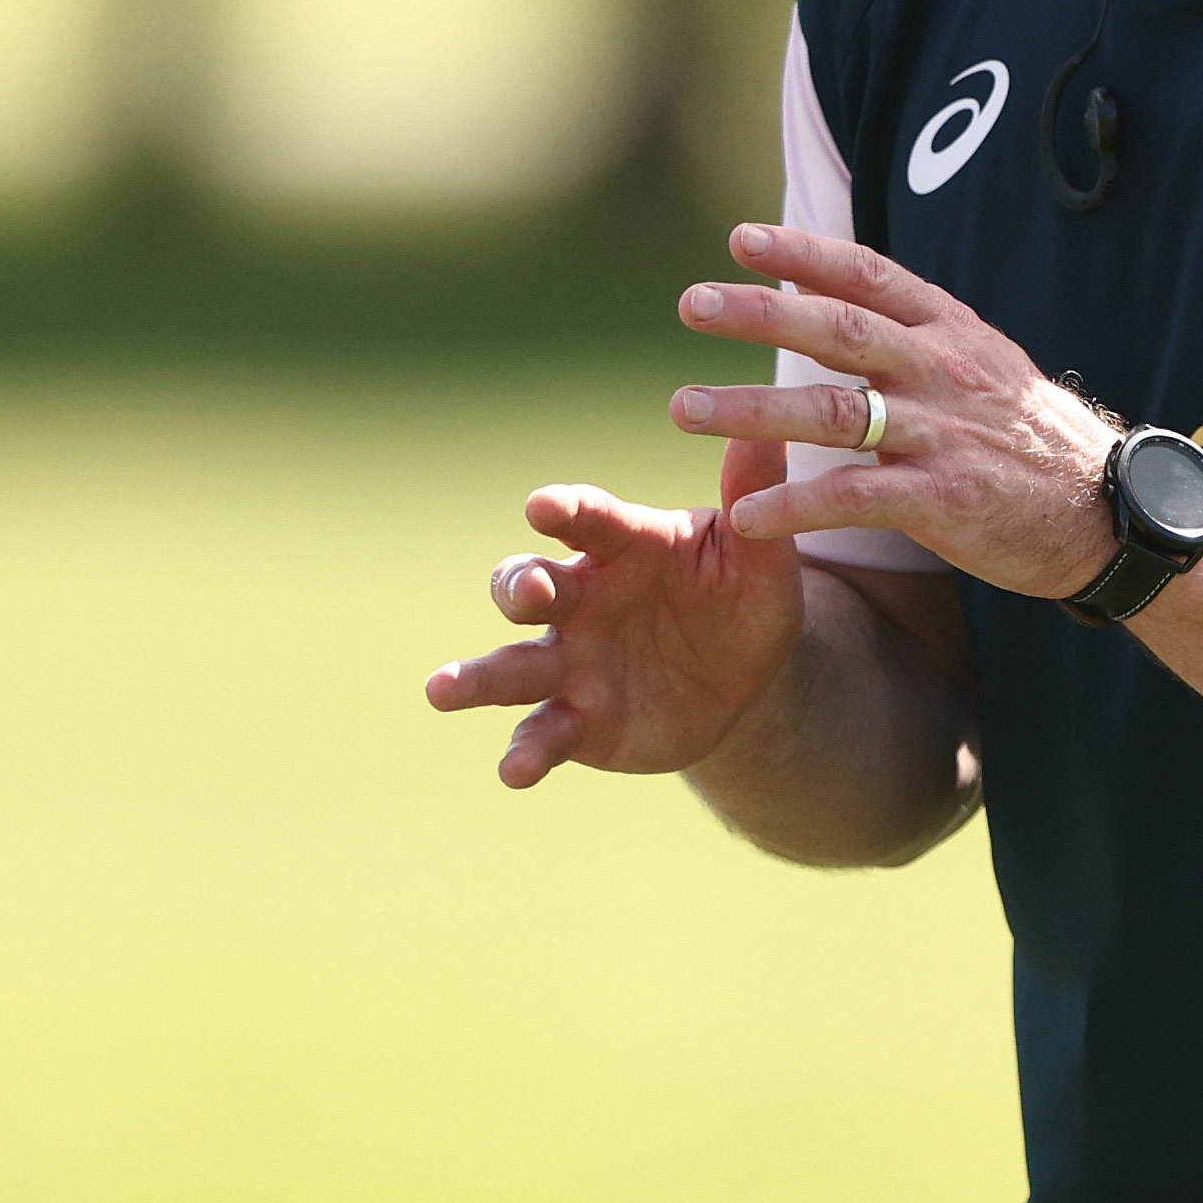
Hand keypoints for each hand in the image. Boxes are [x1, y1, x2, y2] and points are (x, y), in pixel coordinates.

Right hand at [423, 440, 808, 786]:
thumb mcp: (758, 554)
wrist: (749, 682)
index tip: (543, 506)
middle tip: (525, 594)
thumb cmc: (743, 598)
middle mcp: (580, 600)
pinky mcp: (578, 721)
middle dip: (517, 587)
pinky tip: (513, 771)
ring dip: (475, 678)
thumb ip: (751, 497)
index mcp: (623, 545)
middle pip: (527, 583)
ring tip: (441, 690)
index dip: (563, 510)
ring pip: (511, 665)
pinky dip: (524, 753)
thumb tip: (762, 431)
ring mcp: (571, 662)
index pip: (586, 518)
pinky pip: (542, 734)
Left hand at [671, 222, 1130, 600]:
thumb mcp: (986, 365)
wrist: (1108, 514)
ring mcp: (945, 435)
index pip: (872, 277)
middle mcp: (946, 373)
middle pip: (840, 331)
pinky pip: (856, 498)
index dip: (805, 254)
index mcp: (953, 334)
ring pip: (833, 412)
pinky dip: (796, 506)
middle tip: (691, 304)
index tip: (741, 239)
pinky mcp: (946, 499)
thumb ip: (915, 335)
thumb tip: (830, 291)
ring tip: (685, 408)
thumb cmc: (1032, 442)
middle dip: (761, 314)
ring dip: (752, 410)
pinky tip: (747, 517)